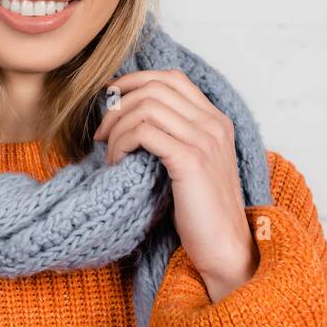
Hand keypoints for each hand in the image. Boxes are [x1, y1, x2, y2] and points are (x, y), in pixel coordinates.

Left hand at [93, 69, 259, 301]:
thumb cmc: (199, 211)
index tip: (110, 98)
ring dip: (116, 127)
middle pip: (154, 88)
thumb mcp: (189, 164)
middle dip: (118, 105)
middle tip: (101, 132)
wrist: (225, 247)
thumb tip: (128, 116)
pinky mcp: (190, 161)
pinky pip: (144, 132)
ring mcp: (204, 141)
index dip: (135, 80)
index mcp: (215, 121)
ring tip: (109, 153)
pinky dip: (121, 143)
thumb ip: (172, 136)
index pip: (172, 78)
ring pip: (145, 108)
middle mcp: (213, 124)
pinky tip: (116, 163)